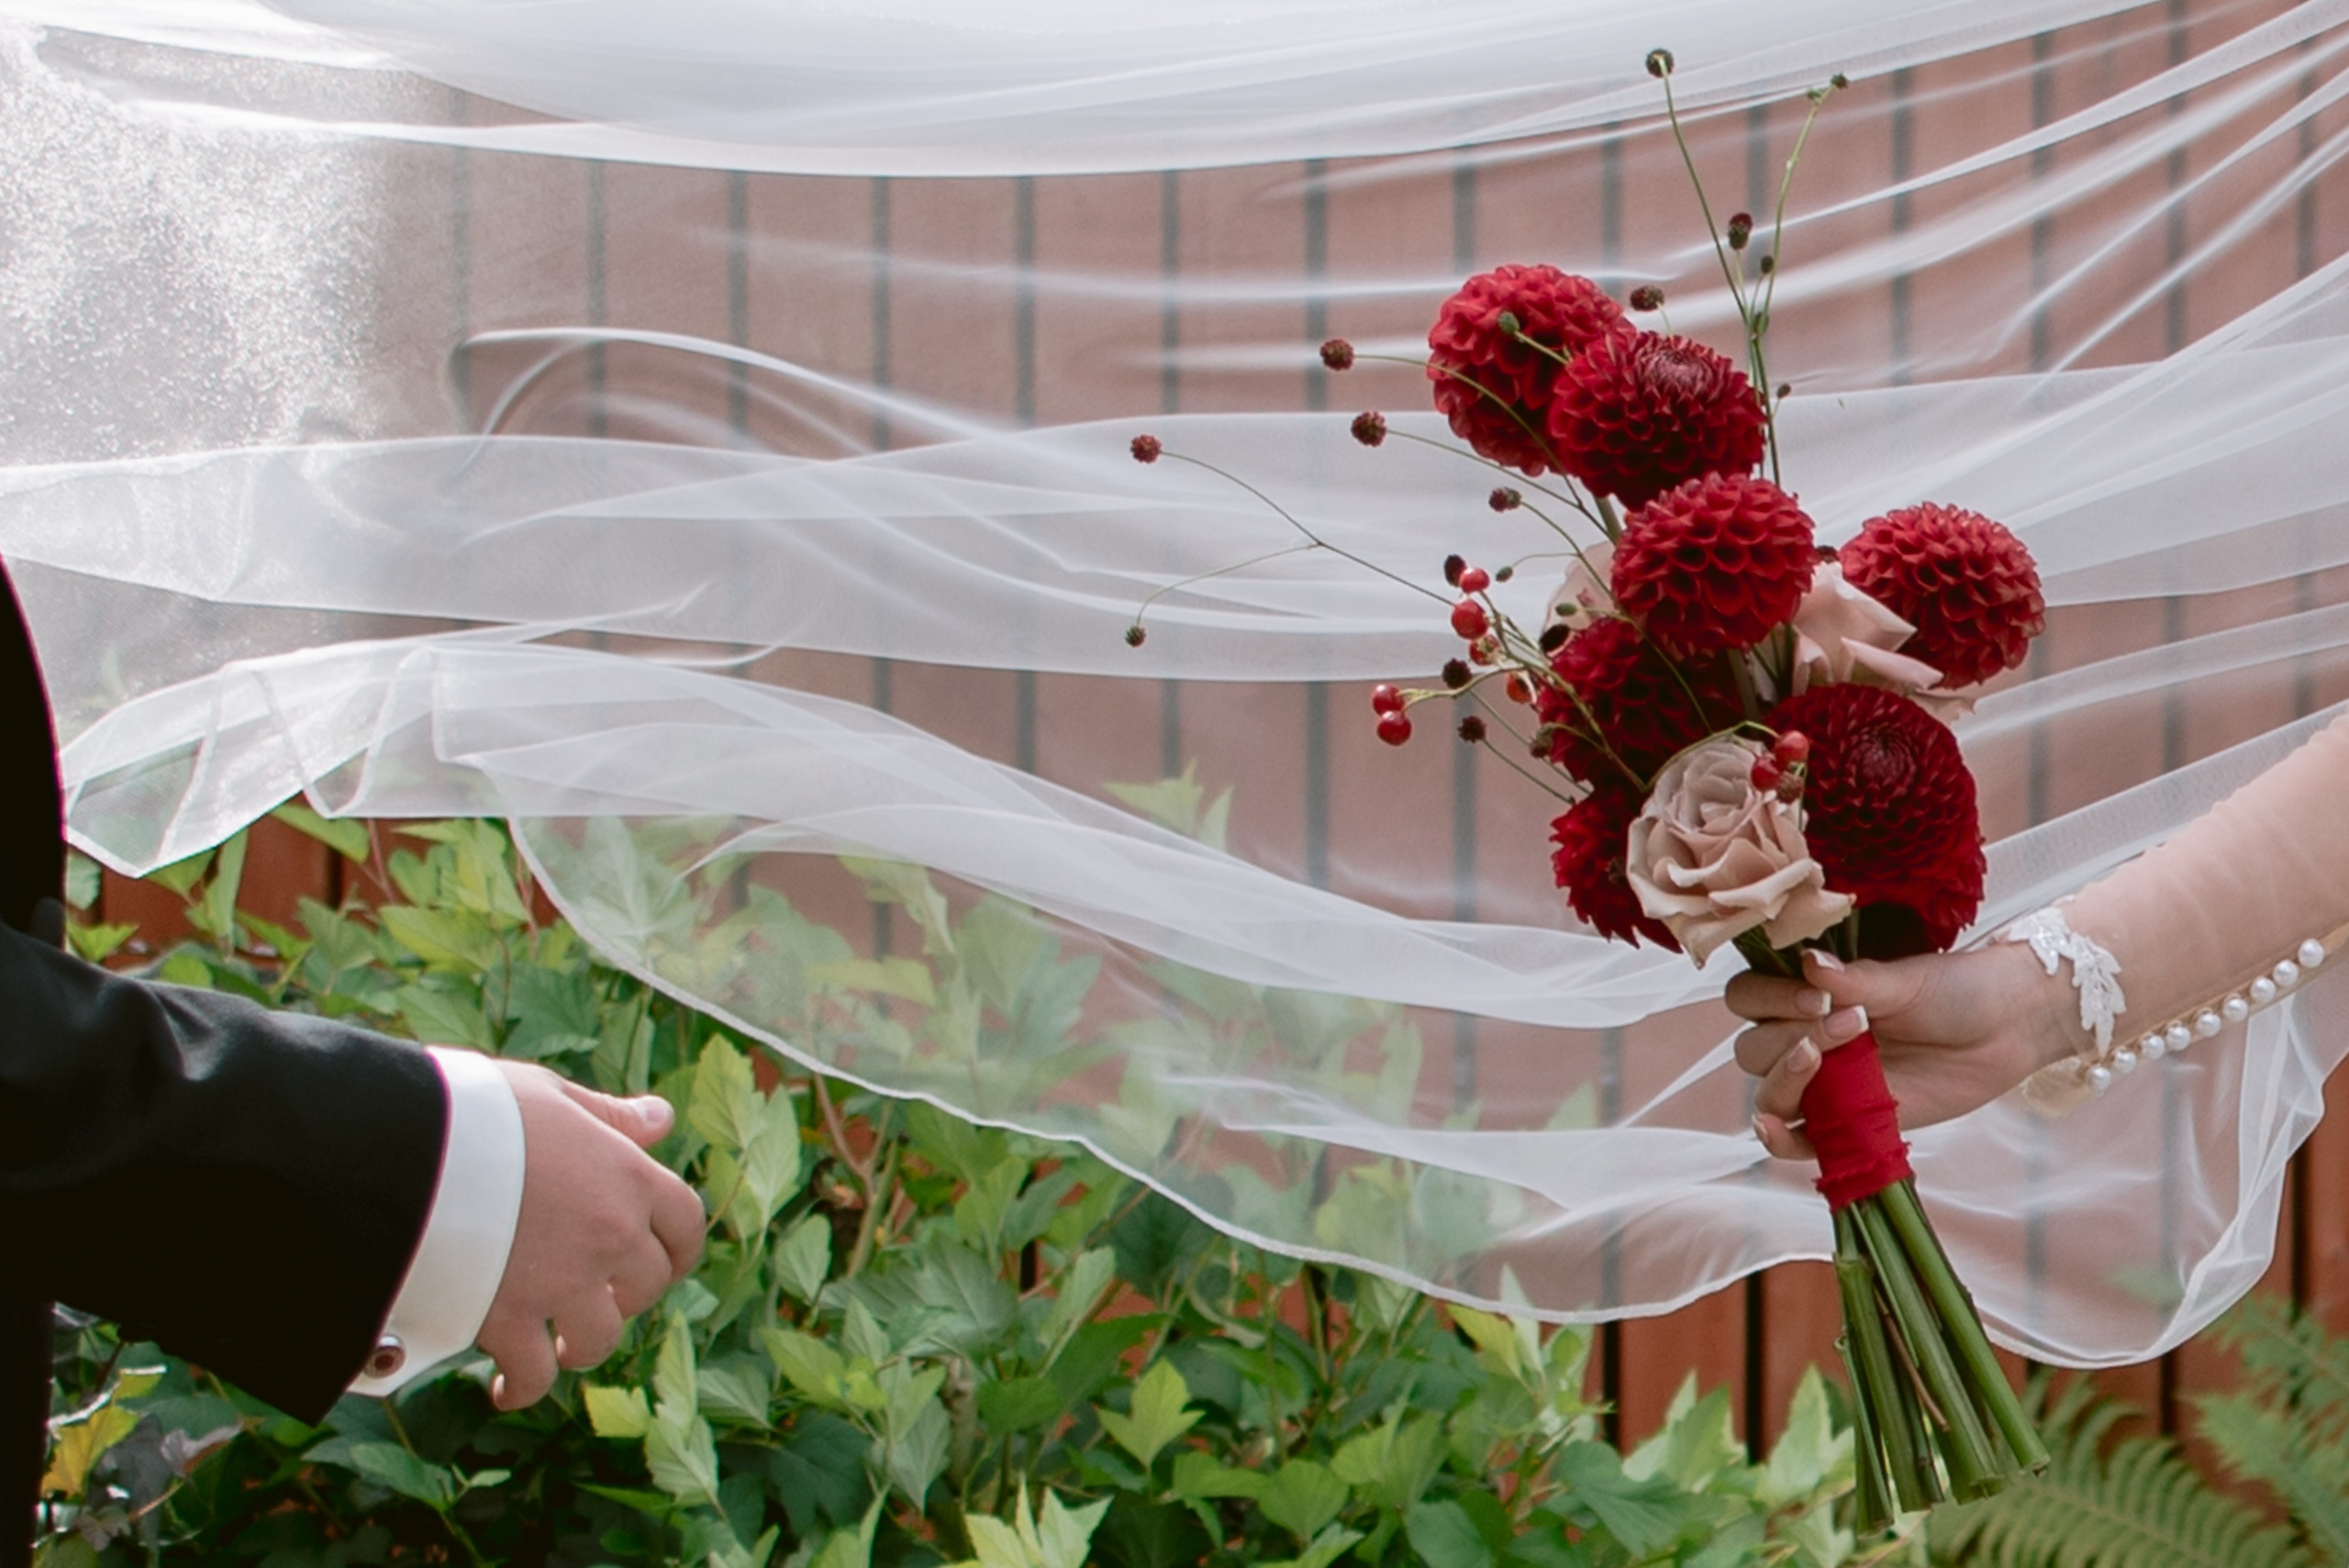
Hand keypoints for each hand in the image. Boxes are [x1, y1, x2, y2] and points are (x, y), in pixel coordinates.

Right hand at [476, 1061, 703, 1407]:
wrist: (398, 1146)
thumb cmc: (471, 1110)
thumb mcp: (547, 1095)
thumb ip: (607, 1116)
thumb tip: (660, 1120)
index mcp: (625, 1175)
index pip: (686, 1223)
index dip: (678, 1246)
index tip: (662, 1257)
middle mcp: (608, 1234)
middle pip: (648, 1285)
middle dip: (625, 1293)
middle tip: (593, 1291)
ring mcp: (563, 1282)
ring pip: (599, 1338)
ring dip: (580, 1343)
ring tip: (555, 1340)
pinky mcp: (509, 1319)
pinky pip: (533, 1375)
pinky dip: (521, 1387)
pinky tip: (505, 1387)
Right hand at [1724, 944, 2077, 1160]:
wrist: (2009, 1027)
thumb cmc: (1956, 991)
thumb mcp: (1905, 980)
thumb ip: (1854, 979)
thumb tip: (1808, 961)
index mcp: (1808, 994)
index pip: (1748, 997)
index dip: (1769, 998)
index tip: (1817, 996)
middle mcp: (1806, 1037)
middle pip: (1751, 1049)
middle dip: (1786, 1038)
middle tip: (1850, 1026)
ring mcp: (1824, 1084)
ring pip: (1767, 1094)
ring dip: (1783, 1082)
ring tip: (1824, 1063)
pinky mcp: (1847, 1123)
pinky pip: (1797, 1141)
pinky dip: (1778, 1140)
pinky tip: (1774, 1131)